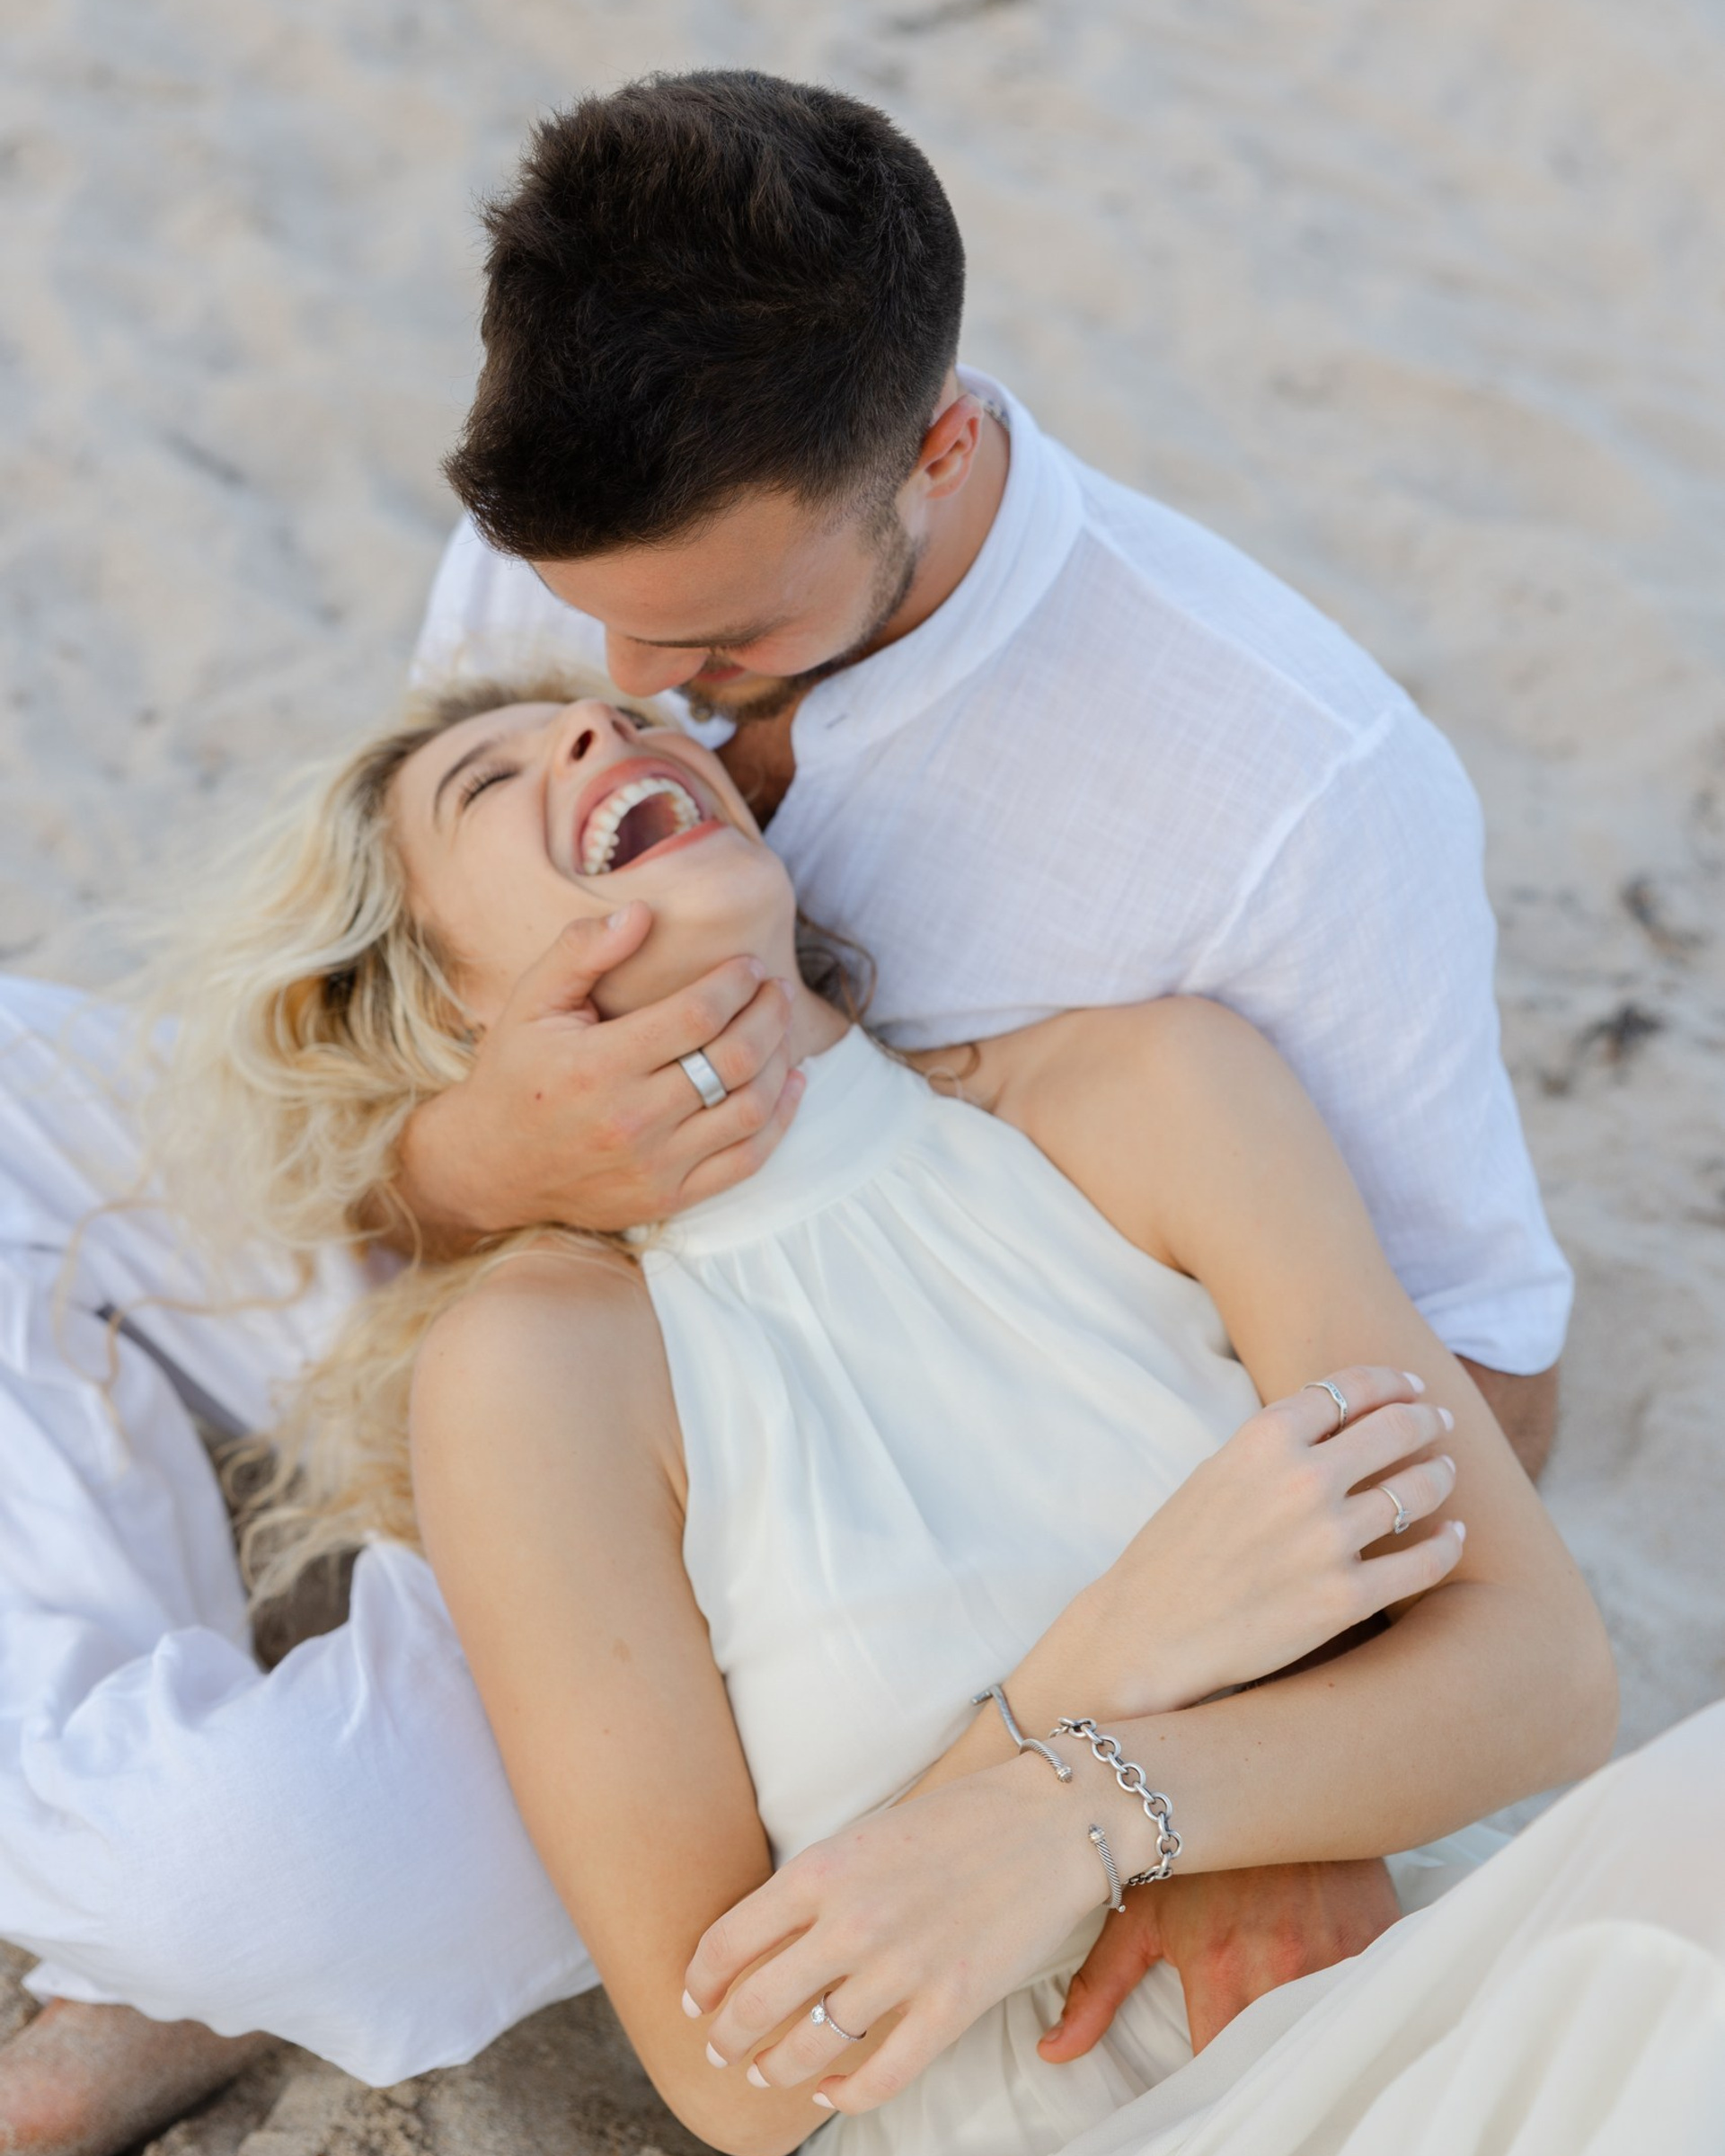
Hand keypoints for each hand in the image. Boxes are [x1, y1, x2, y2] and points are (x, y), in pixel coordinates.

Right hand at [396, 903, 801, 1241]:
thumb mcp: (531, 1002)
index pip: (696, 1015)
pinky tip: (789, 1083)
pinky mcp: (668, 1198)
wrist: (490, 1167)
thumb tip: (641, 912)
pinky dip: (779, 1120)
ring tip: (782, 1028)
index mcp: (597, 1065)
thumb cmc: (515, 1074)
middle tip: (777, 989)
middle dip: (769, 1014)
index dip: (736, 983)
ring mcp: (654, 1166)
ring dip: (780, 1061)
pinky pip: (746, 1160)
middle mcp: (631, 1120)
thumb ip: (581, 951)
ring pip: (750, 1109)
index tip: (749, 965)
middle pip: (733, 1059)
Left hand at [683, 1757, 1106, 2117]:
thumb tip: (767, 1938)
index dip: (700, 1981)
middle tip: (719, 2047)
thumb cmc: (961, 1816)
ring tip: (765, 2072)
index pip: (729, 1942)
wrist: (1055, 1816)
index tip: (694, 1998)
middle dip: (726, 2036)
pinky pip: (880, 2074)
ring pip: (809, 2047)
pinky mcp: (952, 2005)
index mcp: (823, 1867)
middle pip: (757, 2004)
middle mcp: (852, 1921)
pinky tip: (829, 2090)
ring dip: (775, 2070)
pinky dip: (844, 2093)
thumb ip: (817, 1884)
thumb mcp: (869, 1832)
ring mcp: (903, 1968)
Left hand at [1038, 1859, 1400, 2060]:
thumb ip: (1096, 1988)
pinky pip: (1368, 1999)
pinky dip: (1350, 2012)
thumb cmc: (1198, 1848)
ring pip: (1322, 2034)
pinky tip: (1329, 2006)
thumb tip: (1053, 2054)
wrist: (1268, 1768)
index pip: (1216, 2069)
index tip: (1198, 2088)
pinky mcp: (1377, 1941)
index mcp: (1221, 1967)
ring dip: (1303, 2042)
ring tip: (1283, 2037)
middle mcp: (1282, 1967)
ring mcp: (1337, 1955)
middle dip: (1257, 2073)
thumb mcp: (1140, 1908)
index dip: (1208, 2090)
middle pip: (1273, 2058)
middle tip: (1238, 2064)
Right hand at [1071, 1366, 1463, 1718]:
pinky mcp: (1346, 1598)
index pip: (1348, 1389)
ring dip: (1439, 1475)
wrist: (1148, 1635)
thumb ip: (1274, 1447)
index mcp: (1263, 1439)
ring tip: (1444, 1473)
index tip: (1411, 1387)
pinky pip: (1424, 1562)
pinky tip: (1453, 1536)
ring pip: (1417, 1490)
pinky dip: (1447, 1544)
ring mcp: (1329, 1540)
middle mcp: (1303, 1480)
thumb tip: (1335, 1427)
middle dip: (1425, 1419)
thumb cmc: (1173, 1554)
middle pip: (1394, 1428)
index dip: (1390, 1382)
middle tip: (1439, 1420)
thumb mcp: (1215, 1474)